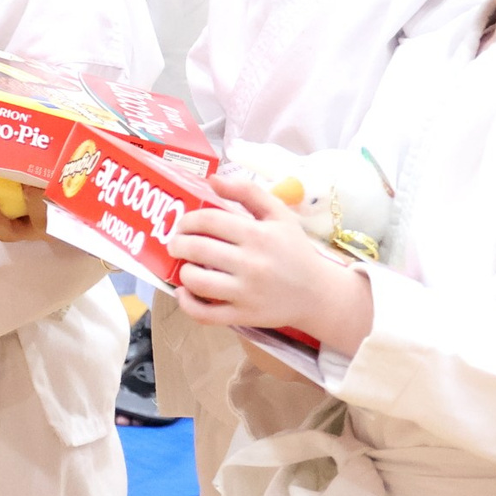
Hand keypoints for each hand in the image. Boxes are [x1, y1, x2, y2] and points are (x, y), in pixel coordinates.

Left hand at [170, 175, 371, 353]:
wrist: (318, 294)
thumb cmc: (295, 250)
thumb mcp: (279, 214)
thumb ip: (247, 192)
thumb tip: (212, 179)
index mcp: (257, 235)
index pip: (208, 221)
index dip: (187, 220)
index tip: (183, 224)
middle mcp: (251, 264)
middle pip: (197, 249)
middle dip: (178, 243)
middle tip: (177, 243)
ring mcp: (246, 293)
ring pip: (197, 281)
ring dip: (182, 271)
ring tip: (186, 265)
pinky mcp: (244, 316)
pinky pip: (205, 314)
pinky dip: (187, 303)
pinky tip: (184, 292)